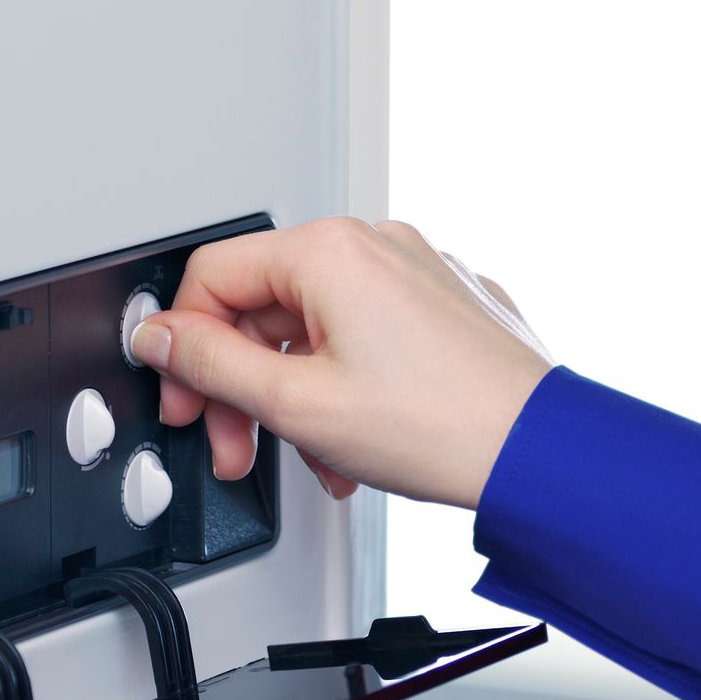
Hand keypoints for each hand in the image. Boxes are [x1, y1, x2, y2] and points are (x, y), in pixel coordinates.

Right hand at [128, 217, 549, 510]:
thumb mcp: (295, 404)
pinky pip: (364, 335)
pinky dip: (342, 385)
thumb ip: (210, 365)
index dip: (182, 345)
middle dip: (240, 383)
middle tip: (233, 441)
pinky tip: (350, 442)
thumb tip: (160, 337)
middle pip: (263, 303)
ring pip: (313, 326)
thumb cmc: (442, 425)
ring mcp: (416, 271)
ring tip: (309, 455)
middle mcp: (375, 244)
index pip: (212, 275)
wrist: (540, 454)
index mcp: (330, 251)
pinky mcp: (444, 304)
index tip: (183, 396)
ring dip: (293, 395)